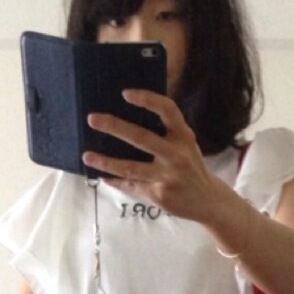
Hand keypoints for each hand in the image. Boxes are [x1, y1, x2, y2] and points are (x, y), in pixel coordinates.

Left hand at [82, 90, 222, 223]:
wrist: (206, 200)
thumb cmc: (189, 164)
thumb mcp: (185, 143)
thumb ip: (165, 131)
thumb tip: (130, 117)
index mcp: (183, 136)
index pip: (167, 111)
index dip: (147, 99)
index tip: (125, 93)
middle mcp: (176, 154)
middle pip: (141, 138)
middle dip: (115, 127)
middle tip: (92, 119)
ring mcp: (167, 176)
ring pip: (130, 167)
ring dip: (105, 162)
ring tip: (86, 156)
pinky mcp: (158, 194)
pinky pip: (131, 185)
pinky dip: (114, 180)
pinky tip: (100, 176)